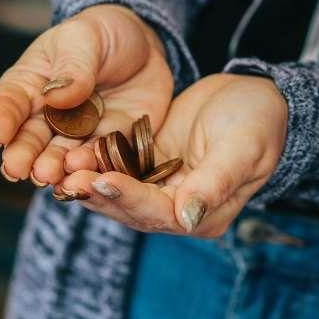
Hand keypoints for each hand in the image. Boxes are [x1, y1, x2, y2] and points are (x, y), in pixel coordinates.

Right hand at [0, 5, 173, 186]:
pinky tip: (85, 171)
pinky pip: (97, 158)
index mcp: (29, 84)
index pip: (7, 102)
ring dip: (52, 167)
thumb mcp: (84, 37)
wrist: (146, 46)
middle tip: (17, 168)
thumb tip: (56, 96)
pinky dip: (90, 168)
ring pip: (59, 155)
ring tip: (48, 175)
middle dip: (22, 154)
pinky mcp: (108, 144)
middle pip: (28, 138)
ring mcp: (76, 134)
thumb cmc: (101, 34)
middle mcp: (46, 115)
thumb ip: (72, 65)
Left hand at [56, 73, 287, 236]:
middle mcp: (177, 211)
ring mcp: (158, 189)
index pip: (158, 212)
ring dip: (88, 180)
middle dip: (97, 191)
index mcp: (203, 215)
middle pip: (129, 207)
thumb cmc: (259, 123)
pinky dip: (92, 163)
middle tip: (68, 176)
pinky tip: (66, 153)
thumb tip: (188, 218)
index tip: (102, 181)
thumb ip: (215, 183)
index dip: (129, 198)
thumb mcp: (242, 148)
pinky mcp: (144, 167)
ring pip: (115, 191)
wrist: (256, 99)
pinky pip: (113, 168)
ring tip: (60, 167)